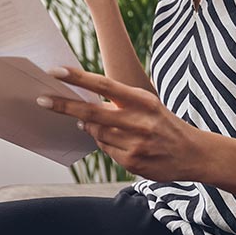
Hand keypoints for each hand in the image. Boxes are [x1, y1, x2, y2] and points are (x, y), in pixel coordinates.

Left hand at [36, 67, 206, 181]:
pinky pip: (106, 150)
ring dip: (91, 127)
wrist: (193, 153)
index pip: (104, 85)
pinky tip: (121, 142)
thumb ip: (119, 103)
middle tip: (41, 100)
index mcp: (143, 101)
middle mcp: (139, 121)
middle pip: (91, 112)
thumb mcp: (148, 105)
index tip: (56, 71)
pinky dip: (106, 144)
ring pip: (96, 133)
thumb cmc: (164, 123)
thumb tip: (83, 109)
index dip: (78, 78)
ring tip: (101, 124)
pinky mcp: (132, 162)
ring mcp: (135, 144)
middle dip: (64, 106)